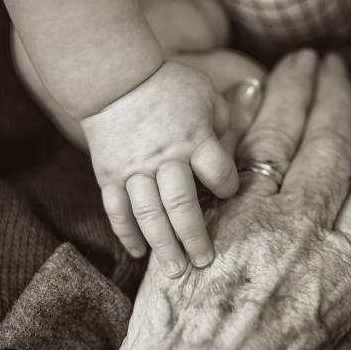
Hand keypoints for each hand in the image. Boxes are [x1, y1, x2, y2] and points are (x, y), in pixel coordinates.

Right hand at [82, 61, 255, 277]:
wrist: (114, 78)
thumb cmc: (169, 85)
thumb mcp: (207, 95)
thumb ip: (227, 124)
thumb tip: (240, 151)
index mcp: (195, 138)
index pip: (218, 174)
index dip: (227, 188)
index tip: (228, 194)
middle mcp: (165, 158)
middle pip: (182, 204)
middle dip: (194, 237)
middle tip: (204, 263)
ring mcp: (134, 169)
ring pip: (148, 214)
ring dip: (162, 245)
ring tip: (174, 271)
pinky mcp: (109, 175)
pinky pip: (117, 210)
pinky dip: (126, 233)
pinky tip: (138, 253)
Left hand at [101, 50, 350, 349]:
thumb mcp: (334, 346)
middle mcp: (309, 231)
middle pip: (335, 146)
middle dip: (341, 100)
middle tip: (339, 71)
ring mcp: (254, 216)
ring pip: (284, 137)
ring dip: (295, 93)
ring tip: (301, 65)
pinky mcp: (208, 214)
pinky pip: (231, 152)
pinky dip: (243, 118)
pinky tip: (251, 95)